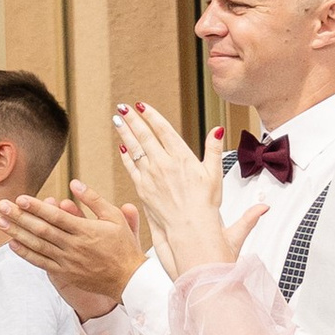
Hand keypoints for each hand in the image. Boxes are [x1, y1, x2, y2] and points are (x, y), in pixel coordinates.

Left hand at [1, 182, 143, 315]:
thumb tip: (74, 183)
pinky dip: (26, 253)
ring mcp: (67, 261)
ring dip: (17, 233)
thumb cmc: (123, 246)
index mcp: (86, 230)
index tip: (20, 198)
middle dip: (19, 216)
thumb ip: (93, 199)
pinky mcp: (64, 273)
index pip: (56, 216)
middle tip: (1, 205)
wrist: (129, 279)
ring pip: (37, 245)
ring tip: (0, 222)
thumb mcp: (115, 218)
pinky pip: (41, 262)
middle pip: (41, 229)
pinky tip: (12, 243)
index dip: (36, 207)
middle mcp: (74, 245)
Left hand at [113, 102, 268, 279]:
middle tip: (122, 107)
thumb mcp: (215, 174)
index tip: (141, 105)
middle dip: (133, 120)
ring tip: (117, 121)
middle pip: (145, 136)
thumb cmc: (206, 205)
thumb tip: (217, 129)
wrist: (191, 229)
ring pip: (135, 150)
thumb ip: (214, 150)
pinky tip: (121, 148)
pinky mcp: (143, 190)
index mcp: (182, 158)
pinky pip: (131, 169)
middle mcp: (164, 164)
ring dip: (126, 134)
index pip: (163, 130)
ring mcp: (151, 177)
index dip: (151, 116)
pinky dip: (126, 157)